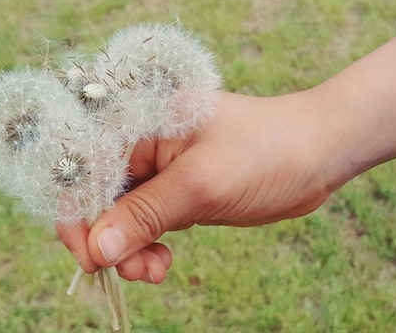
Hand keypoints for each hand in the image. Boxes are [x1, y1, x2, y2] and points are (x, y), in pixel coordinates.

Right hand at [57, 90, 337, 282]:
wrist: (318, 153)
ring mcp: (162, 170)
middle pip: (101, 198)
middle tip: (132, 272)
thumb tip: (98, 248)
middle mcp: (144, 144)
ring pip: (123, 217)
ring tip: (154, 271)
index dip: (78, 214)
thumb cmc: (266, 151)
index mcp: (140, 122)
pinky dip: (148, 247)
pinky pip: (147, 224)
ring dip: (130, 249)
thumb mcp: (201, 184)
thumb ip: (145, 213)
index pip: (86, 169)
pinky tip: (162, 263)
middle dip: (110, 239)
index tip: (90, 257)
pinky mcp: (179, 193)